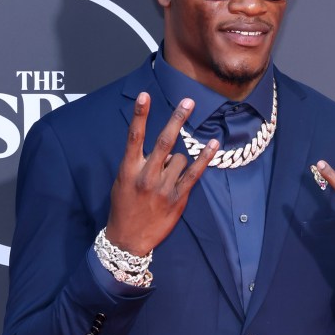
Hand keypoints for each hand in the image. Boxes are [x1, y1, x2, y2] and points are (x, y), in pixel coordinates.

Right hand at [106, 93, 218, 255]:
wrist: (128, 239)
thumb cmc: (124, 207)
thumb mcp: (122, 182)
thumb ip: (138, 163)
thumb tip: (162, 149)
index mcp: (128, 170)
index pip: (134, 136)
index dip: (140, 115)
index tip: (145, 95)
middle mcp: (146, 176)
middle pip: (164, 141)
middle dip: (177, 119)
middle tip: (188, 102)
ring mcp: (163, 188)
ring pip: (179, 158)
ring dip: (177, 161)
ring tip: (166, 178)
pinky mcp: (177, 198)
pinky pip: (194, 173)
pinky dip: (204, 158)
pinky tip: (213, 145)